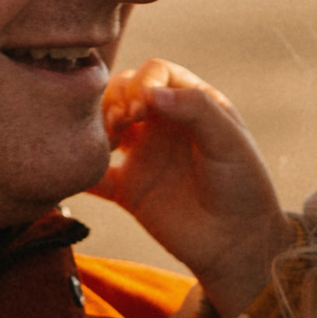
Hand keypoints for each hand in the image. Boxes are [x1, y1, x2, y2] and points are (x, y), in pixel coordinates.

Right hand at [95, 61, 289, 317]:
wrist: (239, 244)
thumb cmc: (244, 187)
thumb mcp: (230, 141)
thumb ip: (197, 110)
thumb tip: (151, 94)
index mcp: (191, 104)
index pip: (155, 73)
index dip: (143, 82)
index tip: (142, 107)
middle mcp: (162, 124)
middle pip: (123, 92)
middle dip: (115, 99)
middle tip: (121, 123)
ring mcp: (142, 156)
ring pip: (104, 125)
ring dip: (96, 125)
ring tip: (106, 143)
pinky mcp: (128, 190)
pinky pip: (93, 176)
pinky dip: (78, 171)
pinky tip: (72, 167)